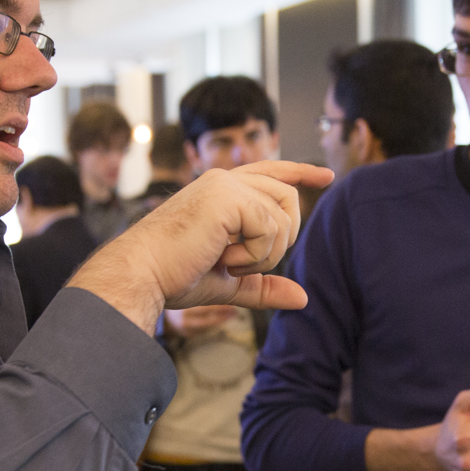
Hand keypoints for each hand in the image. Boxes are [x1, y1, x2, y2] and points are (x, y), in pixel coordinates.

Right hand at [70, 160, 332, 333]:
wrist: (141, 275)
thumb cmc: (174, 276)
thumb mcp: (229, 282)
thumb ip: (264, 285)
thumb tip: (303, 298)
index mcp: (222, 190)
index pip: (272, 171)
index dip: (301, 172)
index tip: (327, 176)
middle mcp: (225, 179)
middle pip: (288, 198)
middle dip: (281, 240)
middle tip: (241, 262)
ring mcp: (225, 184)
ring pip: (282, 217)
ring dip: (263, 253)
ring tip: (226, 261)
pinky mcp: (226, 196)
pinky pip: (270, 229)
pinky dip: (254, 255)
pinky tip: (222, 258)